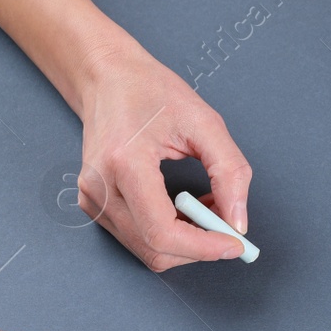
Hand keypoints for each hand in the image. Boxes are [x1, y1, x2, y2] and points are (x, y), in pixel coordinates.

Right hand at [76, 43, 251, 270]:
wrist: (107, 79)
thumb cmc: (150, 91)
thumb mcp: (204, 121)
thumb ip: (229, 171)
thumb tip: (238, 221)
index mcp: (124, 163)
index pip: (162, 232)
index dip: (204, 247)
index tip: (235, 243)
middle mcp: (100, 189)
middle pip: (155, 250)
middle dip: (199, 247)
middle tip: (227, 224)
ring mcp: (92, 201)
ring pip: (148, 251)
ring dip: (186, 242)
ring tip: (205, 206)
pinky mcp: (94, 207)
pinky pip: (138, 239)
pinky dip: (170, 235)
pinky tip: (182, 208)